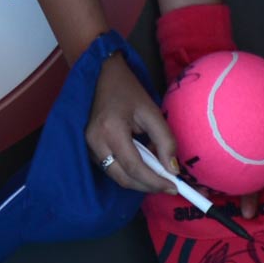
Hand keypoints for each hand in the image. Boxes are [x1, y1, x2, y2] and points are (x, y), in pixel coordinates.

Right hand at [85, 51, 177, 194]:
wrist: (103, 75)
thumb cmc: (129, 90)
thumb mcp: (151, 111)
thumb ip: (165, 140)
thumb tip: (172, 170)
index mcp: (111, 130)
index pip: (134, 167)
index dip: (155, 181)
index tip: (174, 187)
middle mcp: (96, 143)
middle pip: (123, 178)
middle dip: (148, 186)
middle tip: (169, 186)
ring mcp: (89, 147)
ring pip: (117, 177)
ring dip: (139, 181)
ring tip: (158, 175)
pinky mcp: (90, 149)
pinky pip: (111, 169)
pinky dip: (129, 173)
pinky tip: (144, 166)